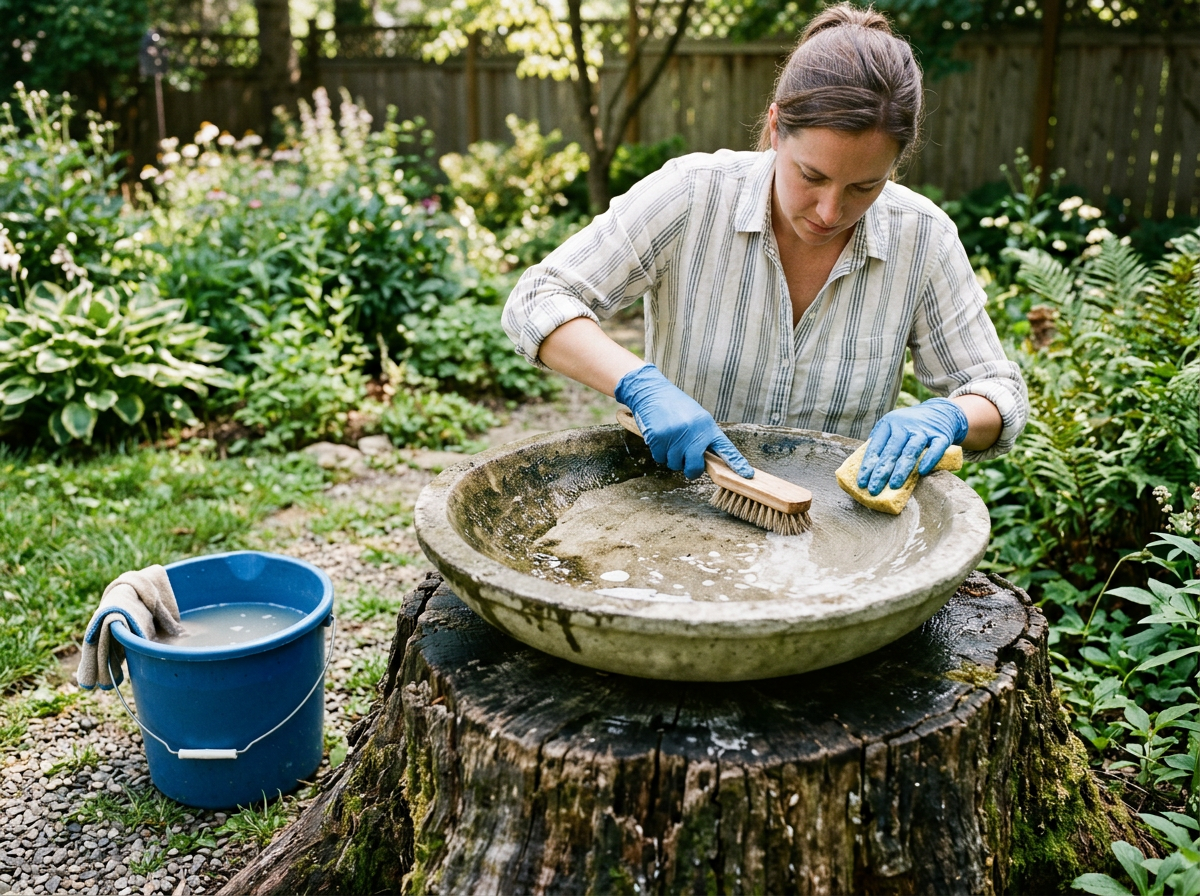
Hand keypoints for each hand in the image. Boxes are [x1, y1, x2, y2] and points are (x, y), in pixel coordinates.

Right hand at [614, 364, 753, 479]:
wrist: (652, 391)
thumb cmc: (674, 406)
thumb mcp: (695, 418)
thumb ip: (702, 437)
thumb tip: (705, 461)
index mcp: (707, 426)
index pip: (725, 448)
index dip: (736, 463)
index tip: (746, 475)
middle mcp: (694, 432)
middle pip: (695, 467)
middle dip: (690, 470)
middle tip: (685, 463)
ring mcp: (676, 436)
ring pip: (674, 464)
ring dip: (671, 458)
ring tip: (669, 439)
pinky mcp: (659, 438)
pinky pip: (659, 458)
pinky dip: (658, 452)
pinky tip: (659, 437)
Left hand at [857, 397, 968, 495]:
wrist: (941, 411)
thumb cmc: (909, 427)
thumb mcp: (892, 428)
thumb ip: (881, 444)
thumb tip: (867, 472)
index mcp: (888, 424)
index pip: (875, 447)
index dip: (867, 466)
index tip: (861, 483)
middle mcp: (905, 425)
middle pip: (891, 451)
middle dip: (881, 472)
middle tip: (874, 490)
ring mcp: (923, 430)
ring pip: (911, 450)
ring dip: (901, 468)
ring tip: (894, 485)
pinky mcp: (941, 436)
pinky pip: (935, 448)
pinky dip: (929, 459)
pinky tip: (922, 472)